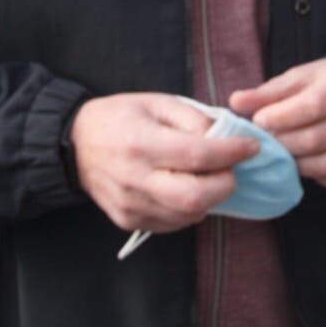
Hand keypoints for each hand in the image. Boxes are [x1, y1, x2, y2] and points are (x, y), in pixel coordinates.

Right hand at [70, 93, 258, 233]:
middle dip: (225, 184)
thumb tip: (226, 136)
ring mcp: (131, 206)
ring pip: (188, 215)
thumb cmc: (119, 118)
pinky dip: (189, 209)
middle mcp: (135, 179)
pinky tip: (184, 188)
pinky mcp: (128, 221)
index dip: (232, 153)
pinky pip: (173, 224)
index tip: (251, 147)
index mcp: (141, 143)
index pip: (198, 155)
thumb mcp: (157, 102)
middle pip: (195, 197)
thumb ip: (194, 118)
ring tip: (207, 177)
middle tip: (230, 169)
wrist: (74, 146)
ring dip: (209, 198)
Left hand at [231, 58, 325, 192]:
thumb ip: (268, 92)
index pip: (314, 105)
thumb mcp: (300, 77)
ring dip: (298, 165)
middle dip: (284, 144)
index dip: (282, 117)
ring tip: (285, 154)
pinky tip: (308, 164)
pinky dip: (319, 178)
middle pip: (317, 139)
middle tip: (268, 142)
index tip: (260, 121)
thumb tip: (235, 102)